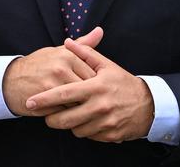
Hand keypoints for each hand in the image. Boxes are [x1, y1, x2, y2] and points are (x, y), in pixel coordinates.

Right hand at [2, 26, 102, 116]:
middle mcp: (61, 68)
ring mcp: (52, 84)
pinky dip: (69, 114)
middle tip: (92, 102)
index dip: (96, 84)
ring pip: (78, 100)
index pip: (93, 73)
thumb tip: (100, 30)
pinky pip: (66, 111)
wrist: (10, 80)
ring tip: (81, 108)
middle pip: (87, 87)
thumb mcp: (60, 51)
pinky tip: (67, 113)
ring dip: (80, 106)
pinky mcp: (45, 100)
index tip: (96, 90)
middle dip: (90, 96)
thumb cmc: (39, 64)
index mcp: (67, 54)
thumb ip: (82, 44)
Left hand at [25, 34, 154, 142]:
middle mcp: (100, 106)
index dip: (44, 99)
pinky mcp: (110, 135)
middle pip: (65, 119)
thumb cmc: (124, 83)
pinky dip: (85, 131)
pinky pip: (89, 137)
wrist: (149, 104)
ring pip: (75, 130)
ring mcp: (105, 122)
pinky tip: (87, 122)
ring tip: (72, 116)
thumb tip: (67, 42)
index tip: (30, 101)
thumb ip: (85, 53)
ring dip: (70, 125)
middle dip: (51, 119)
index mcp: (96, 87)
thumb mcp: (107, 65)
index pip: (64, 94)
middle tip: (48, 115)